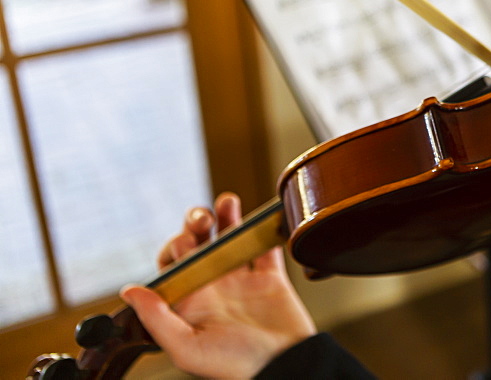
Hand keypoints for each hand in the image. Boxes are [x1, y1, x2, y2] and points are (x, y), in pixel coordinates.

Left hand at [120, 193, 316, 377]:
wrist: (284, 366)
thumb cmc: (234, 366)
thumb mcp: (187, 347)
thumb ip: (157, 318)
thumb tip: (130, 290)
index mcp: (190, 301)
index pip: (172, 263)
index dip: (174, 246)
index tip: (185, 242)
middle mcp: (213, 286)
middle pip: (198, 243)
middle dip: (195, 224)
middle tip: (203, 220)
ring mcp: (242, 279)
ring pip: (229, 237)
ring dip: (226, 216)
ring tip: (226, 203)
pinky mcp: (270, 276)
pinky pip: (264, 245)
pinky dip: (263, 227)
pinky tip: (260, 215)